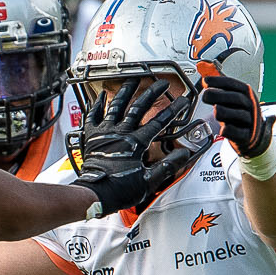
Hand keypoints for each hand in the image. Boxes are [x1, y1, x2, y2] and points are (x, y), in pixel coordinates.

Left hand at [72, 76, 211, 214]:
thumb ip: (168, 166)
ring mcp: (104, 132)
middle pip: (139, 107)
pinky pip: (93, 115)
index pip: (160, 122)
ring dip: (126, 91)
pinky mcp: (91, 136)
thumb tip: (184, 155)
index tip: (183, 101)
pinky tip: (101, 96)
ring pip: (116, 105)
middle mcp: (120, 133)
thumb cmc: (118, 189)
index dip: (173, 110)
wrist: (94, 194)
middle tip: (162, 83)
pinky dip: (97, 104)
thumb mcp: (149, 181)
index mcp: (136, 142)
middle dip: (152, 93)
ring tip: (133, 80)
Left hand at [199, 73, 273, 157]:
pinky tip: (222, 128)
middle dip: (218, 95)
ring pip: (237, 114)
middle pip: (236, 98)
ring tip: (215, 111)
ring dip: (222, 112)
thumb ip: (217, 83)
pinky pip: (236, 132)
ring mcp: (250, 121)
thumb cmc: (238, 113)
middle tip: (205, 96)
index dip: (219, 81)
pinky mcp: (247, 135)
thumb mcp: (231, 97)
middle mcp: (251, 105)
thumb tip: (202, 66)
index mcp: (247, 93)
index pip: (234, 84)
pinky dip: (227, 130)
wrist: (253, 135)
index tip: (205, 81)